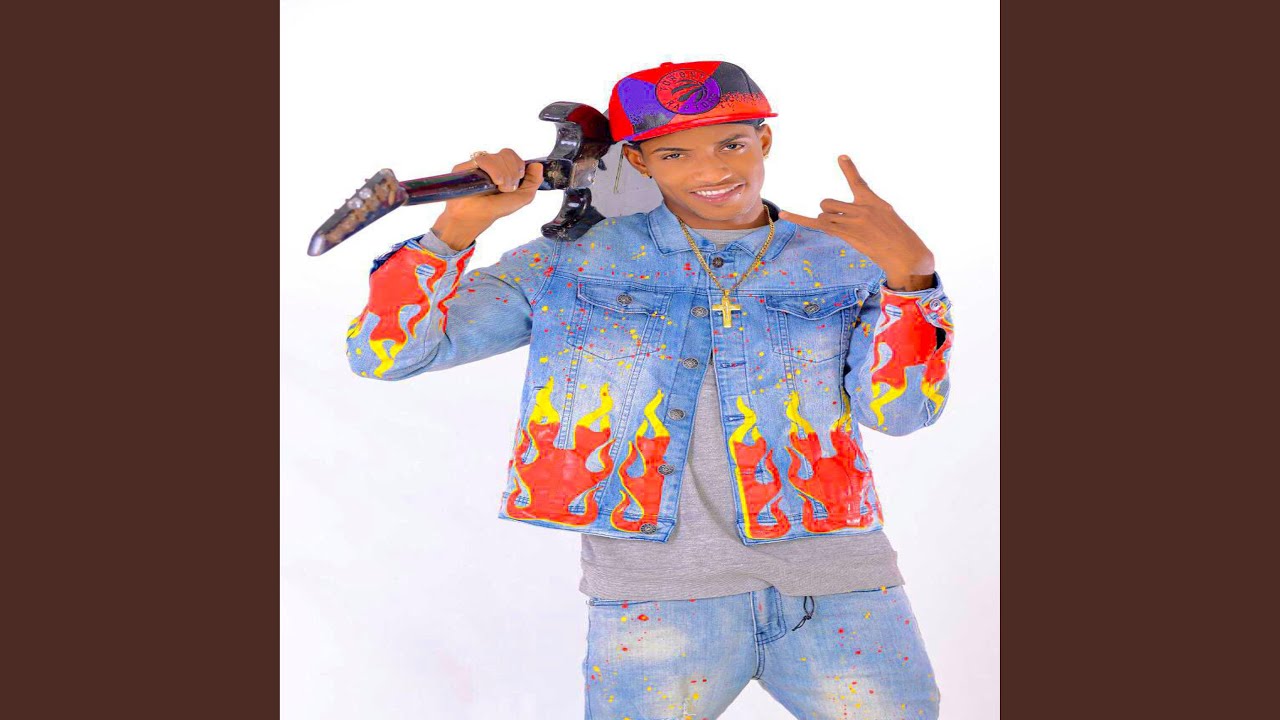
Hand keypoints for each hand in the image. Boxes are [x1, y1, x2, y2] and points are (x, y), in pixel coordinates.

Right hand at [434, 148, 543, 249]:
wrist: (477, 217)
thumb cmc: (496, 208)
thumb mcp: (522, 197)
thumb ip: (534, 181)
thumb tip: (538, 165)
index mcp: (502, 168)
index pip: (513, 155)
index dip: (519, 166)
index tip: (517, 181)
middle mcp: (490, 164)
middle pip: (507, 153)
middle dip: (512, 172)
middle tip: (507, 188)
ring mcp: (478, 164)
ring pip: (497, 157)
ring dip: (504, 174)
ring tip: (498, 187)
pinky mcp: (466, 166)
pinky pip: (484, 159)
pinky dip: (494, 171)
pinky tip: (494, 182)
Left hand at [779, 155, 934, 290]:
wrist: (905, 253)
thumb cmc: (899, 238)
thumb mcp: (887, 217)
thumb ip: (867, 210)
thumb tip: (843, 214)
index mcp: (872, 200)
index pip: (856, 181)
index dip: (848, 169)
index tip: (840, 156)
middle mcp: (859, 208)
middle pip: (828, 204)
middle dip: (829, 213)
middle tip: (843, 226)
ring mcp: (852, 220)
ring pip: (824, 217)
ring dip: (828, 225)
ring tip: (846, 234)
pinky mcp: (845, 233)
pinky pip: (816, 224)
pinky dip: (798, 218)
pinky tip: (784, 213)